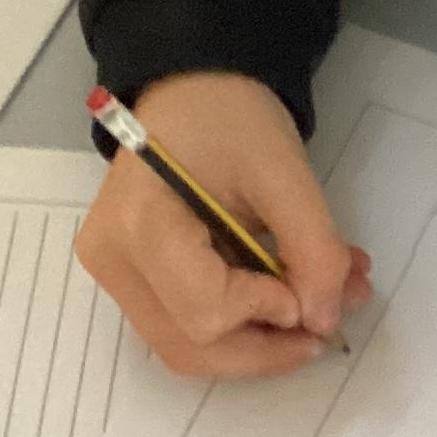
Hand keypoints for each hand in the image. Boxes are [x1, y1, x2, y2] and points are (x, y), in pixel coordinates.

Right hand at [75, 72, 369, 377]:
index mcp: (141, 223)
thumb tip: (323, 320)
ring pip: (186, 347)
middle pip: (189, 346)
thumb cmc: (231, 117)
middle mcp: (112, 259)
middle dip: (265, 349)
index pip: (204, 311)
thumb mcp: (286, 173)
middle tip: (324, 327)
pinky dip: (240, 323)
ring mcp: (114, 273)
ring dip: (258, 342)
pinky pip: (183, 324)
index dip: (265, 313)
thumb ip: (313, 248)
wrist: (192, 88)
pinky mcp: (129, 277)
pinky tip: (285, 294)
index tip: (307, 287)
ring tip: (315, 306)